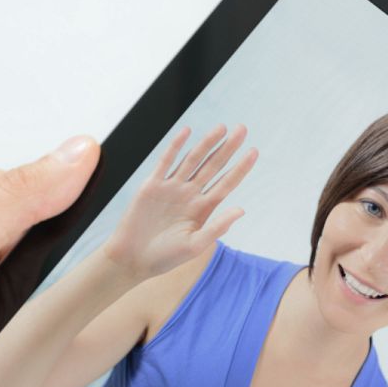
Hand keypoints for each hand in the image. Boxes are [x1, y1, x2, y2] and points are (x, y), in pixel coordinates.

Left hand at [0, 136, 99, 386]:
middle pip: (51, 238)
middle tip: (16, 297)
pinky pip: (24, 325)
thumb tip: (78, 155)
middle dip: (51, 271)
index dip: (72, 208)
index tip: (85, 234)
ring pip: (43, 286)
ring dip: (34, 314)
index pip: (45, 182)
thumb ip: (16, 199)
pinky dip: (20, 342)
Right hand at [102, 125, 256, 280]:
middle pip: (213, 166)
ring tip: (222, 128)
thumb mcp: (195, 245)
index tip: (254, 152)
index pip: (226, 183)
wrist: (133, 258)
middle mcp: (190, 194)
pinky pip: (166, 161)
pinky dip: (175, 146)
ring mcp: (171, 187)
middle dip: (228, 148)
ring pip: (193, 159)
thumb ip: (218, 227)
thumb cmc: (164, 257)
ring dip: (207, 143)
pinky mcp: (152, 185)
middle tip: (243, 129)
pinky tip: (187, 132)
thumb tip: (242, 210)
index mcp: (203, 208)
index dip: (240, 168)